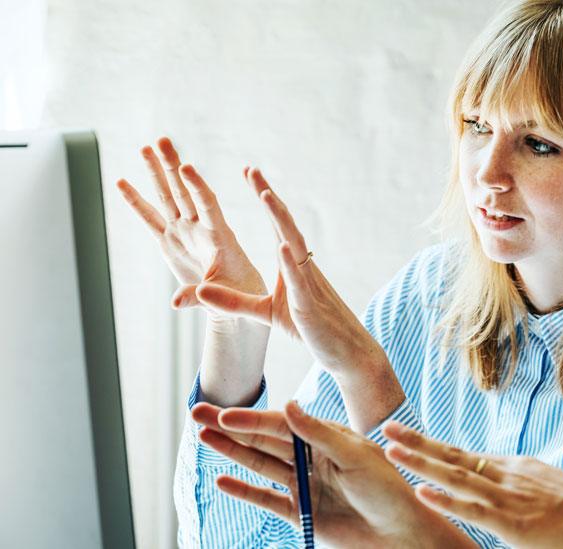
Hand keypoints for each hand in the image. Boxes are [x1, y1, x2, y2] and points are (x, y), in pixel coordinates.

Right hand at [116, 137, 266, 315]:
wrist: (236, 299)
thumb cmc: (240, 295)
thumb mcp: (225, 297)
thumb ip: (200, 296)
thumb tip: (174, 304)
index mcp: (219, 236)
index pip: (207, 205)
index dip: (197, 186)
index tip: (187, 167)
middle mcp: (199, 228)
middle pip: (184, 191)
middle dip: (172, 166)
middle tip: (162, 140)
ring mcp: (183, 232)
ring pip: (167, 197)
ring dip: (156, 173)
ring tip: (145, 147)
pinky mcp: (170, 242)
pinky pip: (149, 219)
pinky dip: (135, 202)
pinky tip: (122, 182)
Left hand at [191, 168, 402, 430]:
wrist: (346, 352)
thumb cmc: (310, 329)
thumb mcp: (265, 313)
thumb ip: (233, 302)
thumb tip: (200, 290)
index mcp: (292, 265)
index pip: (277, 224)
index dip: (264, 198)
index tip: (250, 173)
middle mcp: (302, 266)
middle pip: (284, 223)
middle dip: (268, 195)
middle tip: (251, 169)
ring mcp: (308, 283)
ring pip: (294, 243)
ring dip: (280, 219)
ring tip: (265, 195)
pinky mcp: (309, 305)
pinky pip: (300, 280)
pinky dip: (290, 261)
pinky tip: (282, 245)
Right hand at [191, 401, 475, 548]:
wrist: (401, 534)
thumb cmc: (388, 489)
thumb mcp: (356, 456)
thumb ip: (319, 433)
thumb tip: (288, 405)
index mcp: (327, 437)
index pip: (281, 424)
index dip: (252, 419)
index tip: (224, 413)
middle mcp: (312, 457)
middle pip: (264, 439)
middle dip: (230, 427)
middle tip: (196, 412)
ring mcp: (305, 485)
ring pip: (260, 465)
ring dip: (231, 452)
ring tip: (203, 437)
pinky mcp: (302, 513)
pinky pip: (267, 500)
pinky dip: (244, 491)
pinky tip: (222, 480)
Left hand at [383, 422, 562, 548]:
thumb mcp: (550, 492)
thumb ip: (523, 490)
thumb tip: (505, 494)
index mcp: (515, 469)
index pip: (464, 455)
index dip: (433, 446)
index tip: (407, 437)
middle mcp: (508, 476)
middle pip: (453, 456)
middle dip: (417, 443)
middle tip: (386, 428)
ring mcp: (510, 498)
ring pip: (456, 476)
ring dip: (420, 462)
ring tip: (391, 450)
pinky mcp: (514, 524)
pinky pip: (474, 510)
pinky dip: (446, 499)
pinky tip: (422, 490)